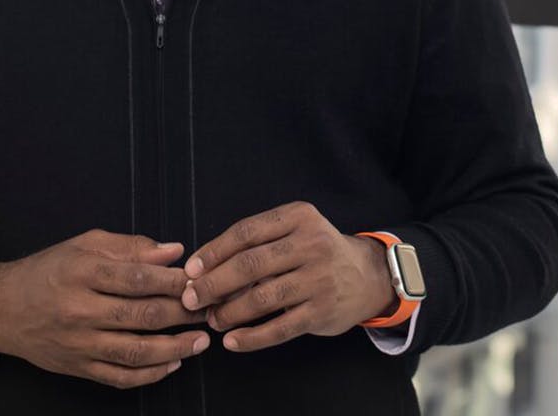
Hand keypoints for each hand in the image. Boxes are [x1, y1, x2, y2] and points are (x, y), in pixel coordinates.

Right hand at [0, 229, 210, 388]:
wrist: (2, 308)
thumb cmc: (49, 270)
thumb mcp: (85, 244)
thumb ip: (131, 246)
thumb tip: (174, 251)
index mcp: (83, 273)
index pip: (137, 279)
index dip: (173, 281)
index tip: (199, 279)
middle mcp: (80, 310)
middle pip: (141, 316)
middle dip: (182, 314)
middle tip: (208, 310)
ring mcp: (79, 343)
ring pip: (135, 351)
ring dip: (174, 348)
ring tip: (201, 342)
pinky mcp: (78, 367)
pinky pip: (119, 377)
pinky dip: (149, 374)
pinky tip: (172, 364)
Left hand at [180, 202, 397, 351]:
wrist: (368, 275)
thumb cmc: (317, 252)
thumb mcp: (294, 231)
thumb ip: (257, 244)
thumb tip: (204, 270)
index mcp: (299, 217)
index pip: (246, 232)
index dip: (213, 252)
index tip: (190, 270)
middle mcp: (312, 244)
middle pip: (250, 264)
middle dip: (213, 284)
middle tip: (190, 299)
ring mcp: (319, 279)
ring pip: (263, 298)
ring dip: (229, 312)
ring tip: (213, 320)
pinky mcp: (322, 311)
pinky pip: (280, 328)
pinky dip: (252, 338)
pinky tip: (233, 341)